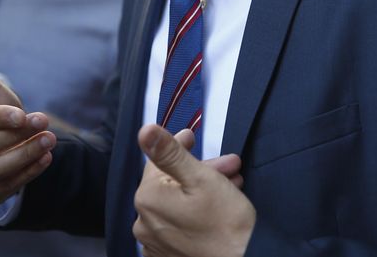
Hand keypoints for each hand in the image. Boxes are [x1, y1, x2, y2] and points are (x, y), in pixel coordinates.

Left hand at [134, 126, 254, 256]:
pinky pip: (179, 224)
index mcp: (148, 199)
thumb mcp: (201, 178)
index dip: (179, 146)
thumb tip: (145, 131)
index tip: (191, 137)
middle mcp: (145, 223)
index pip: (158, 162)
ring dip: (202, 190)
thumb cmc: (225, 223)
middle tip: (229, 165)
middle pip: (171, 183)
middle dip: (200, 170)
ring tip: (231, 184)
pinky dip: (195, 212)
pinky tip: (218, 207)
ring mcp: (155, 243)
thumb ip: (170, 153)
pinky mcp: (168, 255)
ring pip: (177, 203)